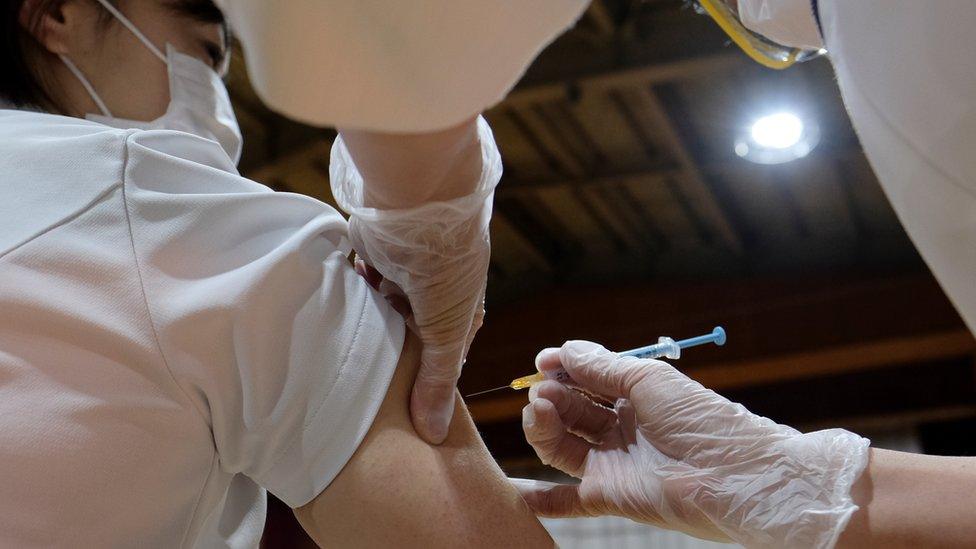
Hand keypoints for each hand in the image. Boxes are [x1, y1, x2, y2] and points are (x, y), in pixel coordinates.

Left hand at [331, 116, 499, 443]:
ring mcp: (402, 269)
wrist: (419, 194)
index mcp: (462, 308)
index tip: (399, 407)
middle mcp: (433, 289)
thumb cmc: (447, 261)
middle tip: (360, 383)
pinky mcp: (372, 249)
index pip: (442, 355)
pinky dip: (346, 294)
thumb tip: (434, 434)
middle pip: (406, 333)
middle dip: (387, 352)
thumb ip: (438, 380)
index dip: (423, 380)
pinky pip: (355, 282)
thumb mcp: (447, 329)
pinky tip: (331, 314)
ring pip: (378, 309)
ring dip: (364, 323)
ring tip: (340, 354)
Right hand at [513, 341, 869, 547]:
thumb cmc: (700, 419)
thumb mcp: (648, 380)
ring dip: (542, 426)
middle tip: (543, 390)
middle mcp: (621, 428)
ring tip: (539, 409)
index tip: (543, 361)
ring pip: (561, 443)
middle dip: (551, 395)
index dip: (562, 368)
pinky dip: (540, 498)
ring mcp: (612, 463)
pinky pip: (566, 499)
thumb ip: (602, 367)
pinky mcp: (608, 496)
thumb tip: (563, 350)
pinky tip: (513, 491)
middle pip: (570, 410)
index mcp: (635, 396)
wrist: (733, 476)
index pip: (586, 379)